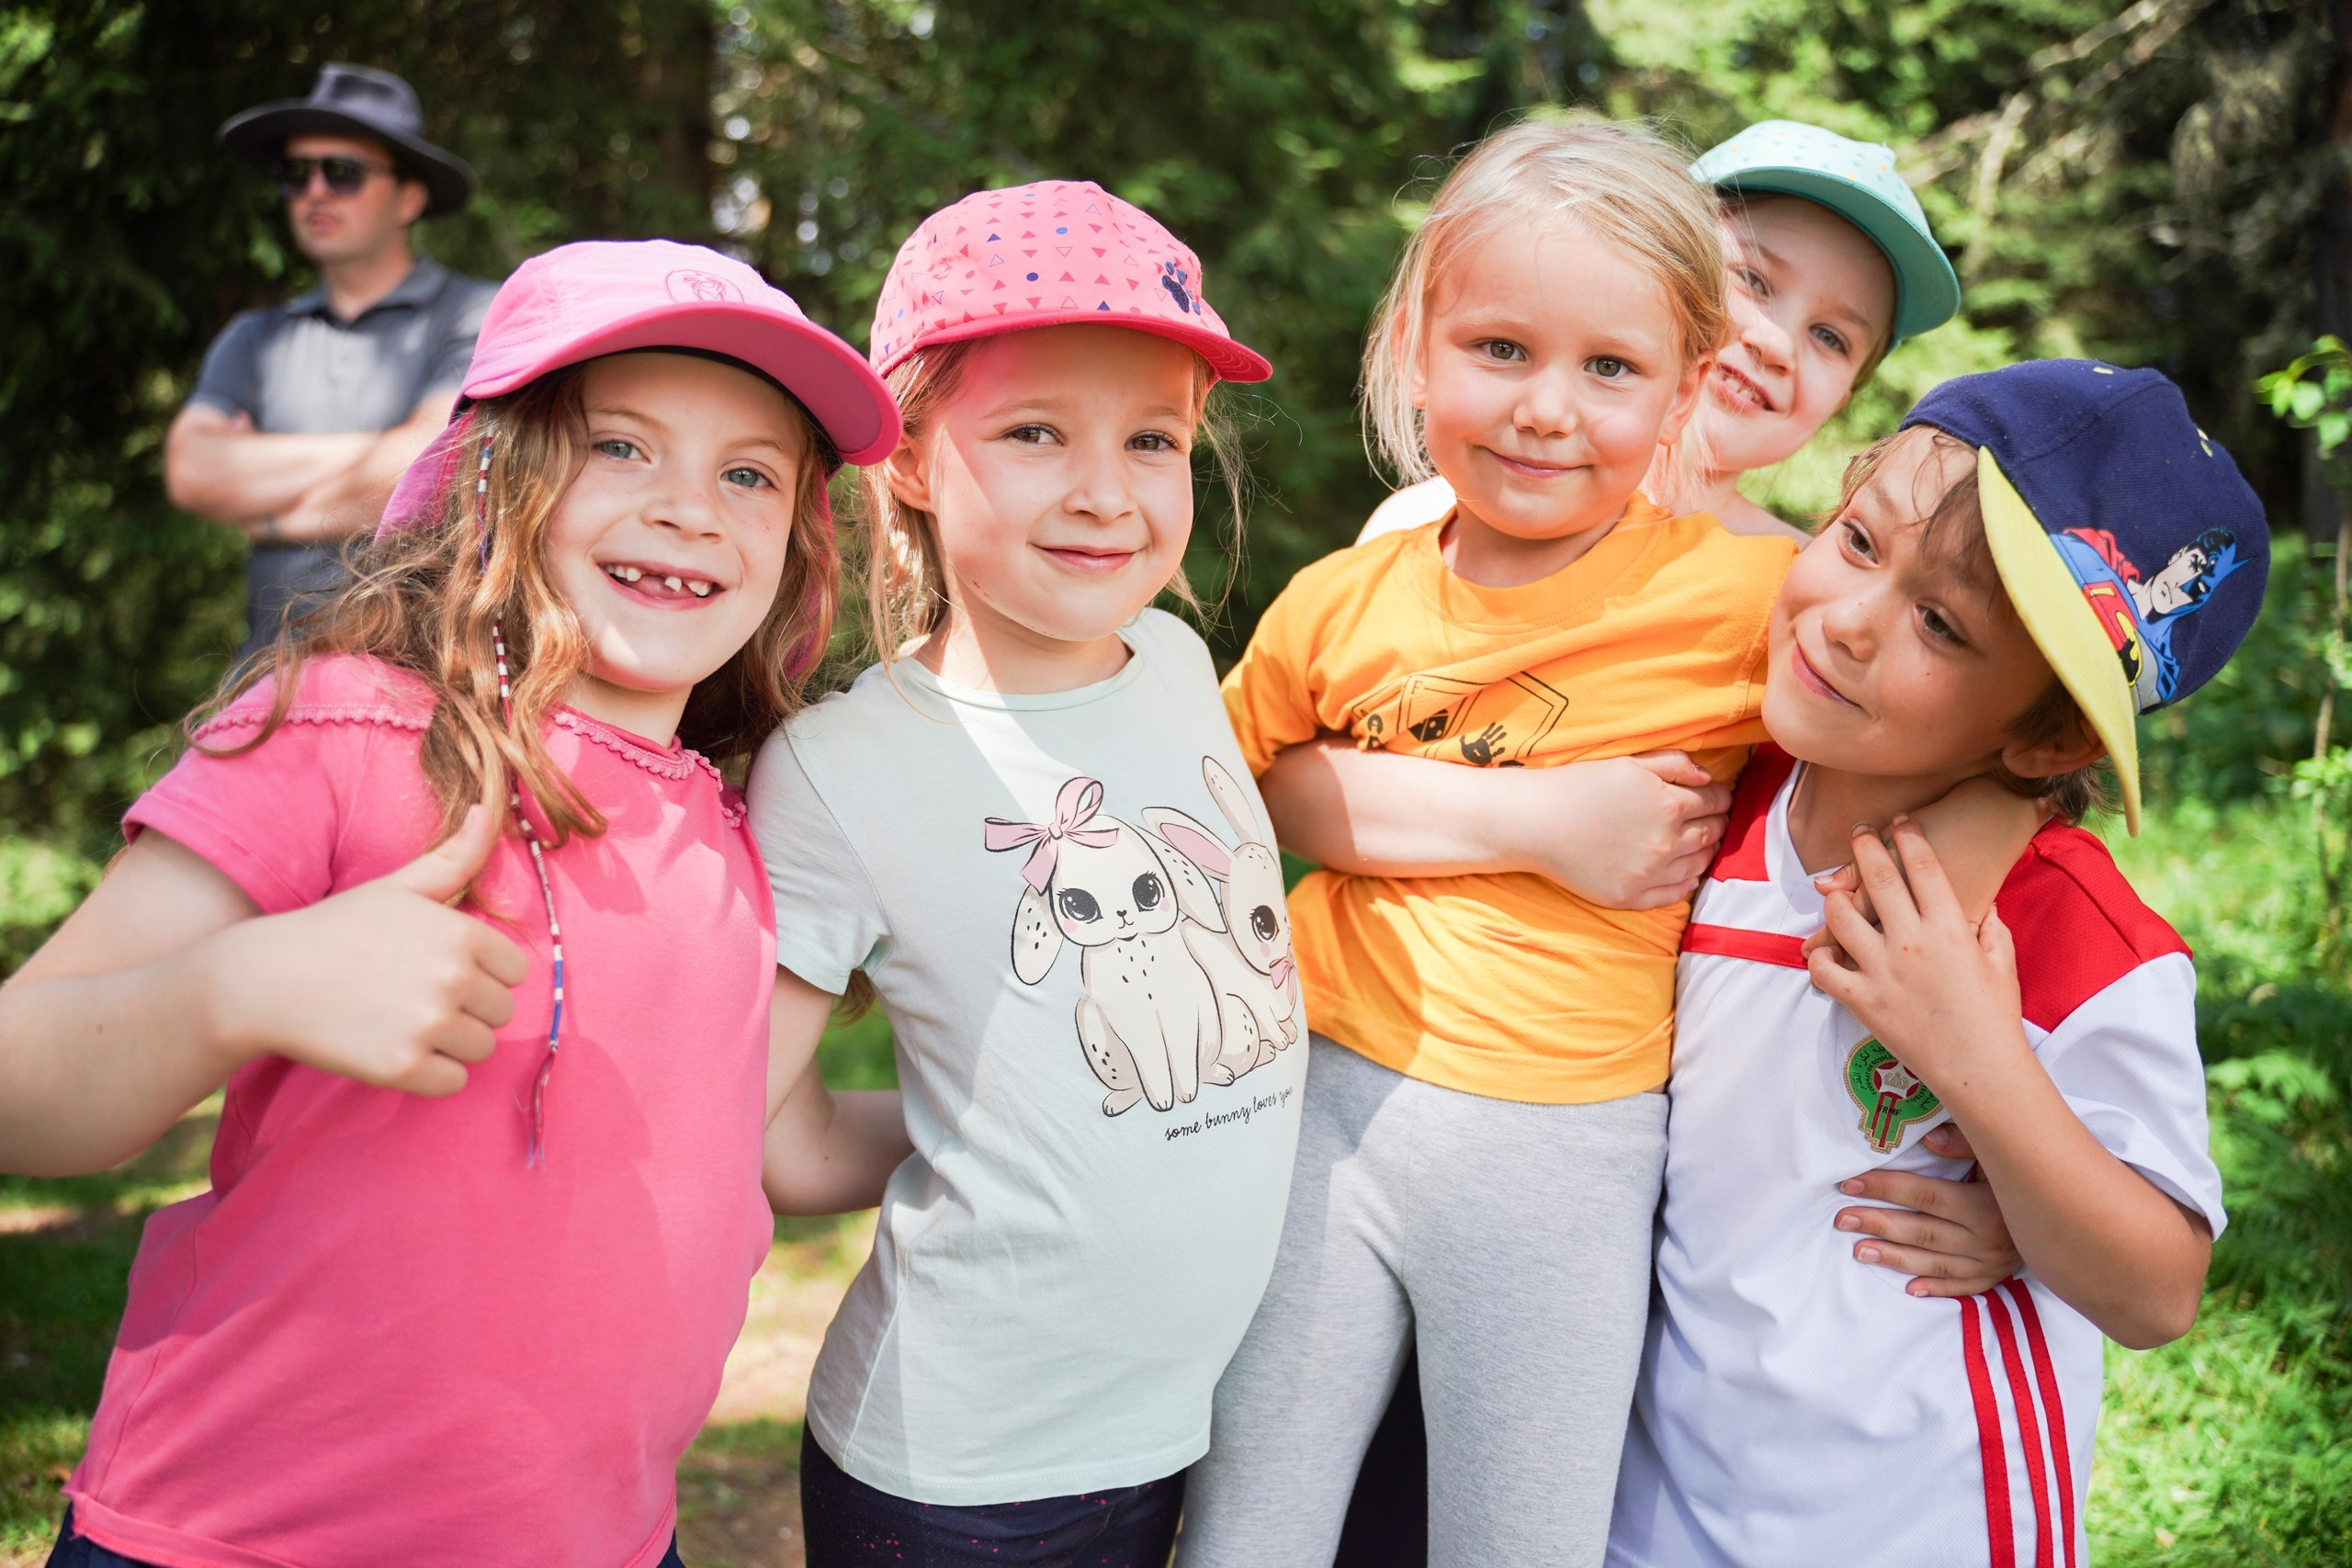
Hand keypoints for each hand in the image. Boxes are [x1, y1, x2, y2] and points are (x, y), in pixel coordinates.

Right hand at [208, 805, 528, 1094]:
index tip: (440, 968)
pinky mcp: (402, 1068)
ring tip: (403, 1020)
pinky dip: (429, 1073)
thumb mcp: (397, 887)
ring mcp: (427, 1026)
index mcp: (459, 934)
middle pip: (500, 1011)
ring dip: (450, 1043)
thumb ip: (454, 857)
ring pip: (481, 1048)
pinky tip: (394, 1048)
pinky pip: (452, 1082)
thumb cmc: (336, 930)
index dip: (481, 972)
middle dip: (468, 1008)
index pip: (515, 970)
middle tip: (415, 996)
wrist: (264, 980)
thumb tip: (491, 809)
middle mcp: (451, 979)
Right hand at [1528, 751, 1730, 908]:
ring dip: (1706, 852)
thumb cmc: (1579, 786)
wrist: (1535, 822)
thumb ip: (1674, 764)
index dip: (1722, 797)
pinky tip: (1686, 874)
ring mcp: (1650, 874)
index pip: (1715, 802)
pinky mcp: (1631, 896)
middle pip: (1711, 833)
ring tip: (1703, 844)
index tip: (1720, 796)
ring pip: (1698, 865)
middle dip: (1719, 822)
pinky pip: (1674, 894)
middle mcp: (1666, 842)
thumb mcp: (1629, 762)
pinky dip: (1687, 883)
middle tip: (1717, 818)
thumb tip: (1708, 778)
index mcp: (1669, 805)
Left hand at [1806, 819, 2028, 1094]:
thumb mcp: (2003, 960)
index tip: (1898, 821)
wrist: (1980, 1068)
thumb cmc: (1995, 1016)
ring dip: (1834, 900)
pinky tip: (1824, 952)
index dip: (1908, 837)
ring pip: (1840, 917)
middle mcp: (1912, 942)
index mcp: (1949, 928)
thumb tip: (1982, 900)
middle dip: (1864, 847)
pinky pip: (1823, 970)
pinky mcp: (1862, 1000)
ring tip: (1836, 894)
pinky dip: (1818, 957)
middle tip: (1858, 832)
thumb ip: (1990, 924)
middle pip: (1878, 879)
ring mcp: (1882, 971)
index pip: (1922, 867)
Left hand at [1836, 1123, 2021, 1295]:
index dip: (1886, 1188)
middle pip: (1922, 1231)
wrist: (2073, 1212)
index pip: (1925, 1195)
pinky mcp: (1996, 1278)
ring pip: (1934, 1262)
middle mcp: (1988, 1239)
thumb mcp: (2002, 1152)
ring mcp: (1992, 1263)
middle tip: (1842, 1219)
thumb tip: (1929, 1139)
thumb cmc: (2029, 1175)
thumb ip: (1967, 1142)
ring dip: (1894, 1257)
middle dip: (1878, 1223)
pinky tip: (1909, 1289)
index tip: (1851, 1183)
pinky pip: (1962, 1288)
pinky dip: (1936, 1288)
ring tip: (1859, 1250)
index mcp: (1986, 1204)